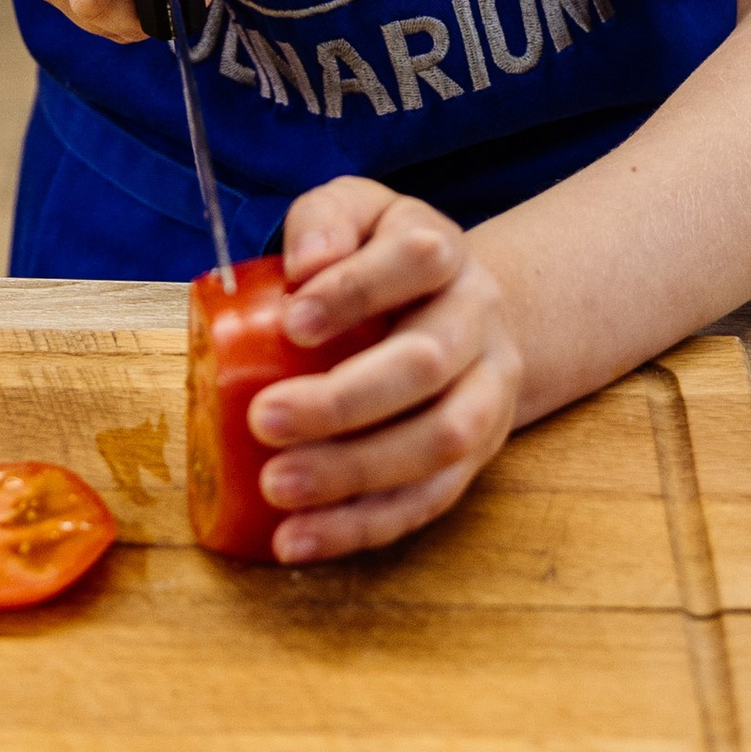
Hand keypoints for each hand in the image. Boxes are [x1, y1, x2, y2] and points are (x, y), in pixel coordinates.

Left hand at [248, 177, 525, 562]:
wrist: (464, 311)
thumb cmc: (381, 259)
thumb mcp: (355, 212)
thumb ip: (325, 220)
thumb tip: (305, 265)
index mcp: (443, 254)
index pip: (418, 261)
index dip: (357, 290)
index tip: (292, 321)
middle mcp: (476, 323)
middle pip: (427, 365)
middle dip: (344, 400)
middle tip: (264, 419)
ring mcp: (486, 394)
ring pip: (440, 443)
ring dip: (355, 473)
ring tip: (278, 487)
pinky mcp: (477, 457)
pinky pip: (429, 501)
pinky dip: (363, 526)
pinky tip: (298, 539)